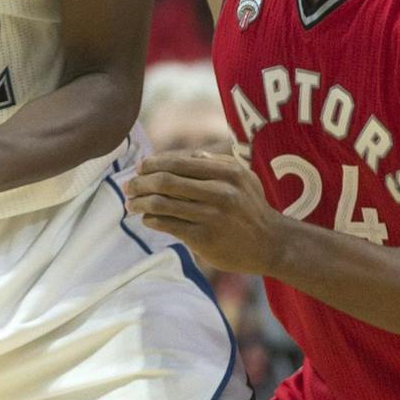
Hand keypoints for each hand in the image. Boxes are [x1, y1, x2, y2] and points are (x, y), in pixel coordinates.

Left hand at [124, 150, 284, 274]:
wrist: (271, 243)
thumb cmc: (250, 206)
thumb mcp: (242, 177)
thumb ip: (213, 163)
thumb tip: (178, 156)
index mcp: (226, 172)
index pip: (178, 162)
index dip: (153, 164)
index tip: (139, 168)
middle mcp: (219, 192)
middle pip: (166, 181)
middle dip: (140, 182)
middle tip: (128, 185)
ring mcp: (211, 216)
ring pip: (162, 204)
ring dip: (140, 203)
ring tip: (131, 204)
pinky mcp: (204, 238)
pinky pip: (168, 225)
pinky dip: (152, 220)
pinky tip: (147, 219)